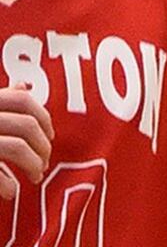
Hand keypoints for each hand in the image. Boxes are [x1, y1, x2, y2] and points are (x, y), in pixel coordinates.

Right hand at [0, 86, 52, 203]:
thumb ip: (0, 100)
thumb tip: (24, 86)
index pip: (22, 100)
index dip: (42, 117)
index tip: (50, 136)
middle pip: (26, 125)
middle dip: (42, 145)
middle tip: (45, 163)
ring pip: (16, 147)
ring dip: (32, 164)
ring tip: (35, 176)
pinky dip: (7, 185)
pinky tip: (10, 192)